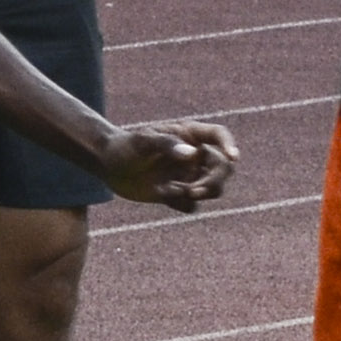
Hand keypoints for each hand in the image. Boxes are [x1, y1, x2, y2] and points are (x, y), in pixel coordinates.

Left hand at [98, 119, 238, 209]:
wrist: (107, 165)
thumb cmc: (125, 146)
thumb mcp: (143, 142)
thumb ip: (167, 145)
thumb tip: (194, 154)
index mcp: (189, 136)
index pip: (218, 135)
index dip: (229, 145)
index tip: (233, 157)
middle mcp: (193, 156)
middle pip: (222, 168)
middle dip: (214, 181)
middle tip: (194, 191)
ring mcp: (187, 176)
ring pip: (212, 189)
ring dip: (201, 194)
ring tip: (178, 192)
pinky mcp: (177, 194)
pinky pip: (191, 205)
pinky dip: (182, 203)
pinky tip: (163, 194)